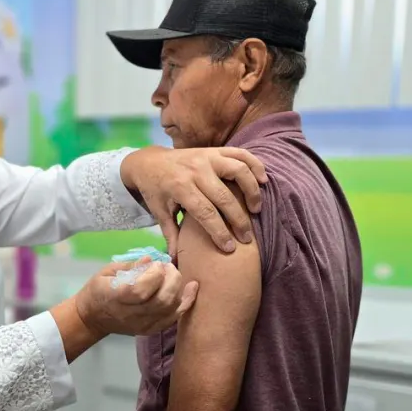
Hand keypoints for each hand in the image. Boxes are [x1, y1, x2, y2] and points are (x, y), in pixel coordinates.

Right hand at [74, 259, 198, 336]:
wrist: (93, 318)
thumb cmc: (98, 290)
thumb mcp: (107, 272)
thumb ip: (130, 266)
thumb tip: (150, 259)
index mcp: (116, 298)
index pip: (141, 290)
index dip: (154, 275)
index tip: (156, 263)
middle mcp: (131, 315)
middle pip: (161, 300)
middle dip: (171, 279)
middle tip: (168, 267)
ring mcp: (143, 325)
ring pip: (171, 309)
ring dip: (178, 288)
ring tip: (173, 275)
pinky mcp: (152, 329)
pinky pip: (174, 317)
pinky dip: (186, 302)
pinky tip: (192, 287)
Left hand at [121, 145, 266, 255]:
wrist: (148, 162)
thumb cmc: (156, 191)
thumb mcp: (160, 213)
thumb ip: (170, 235)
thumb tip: (176, 260)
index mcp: (180, 187)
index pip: (205, 212)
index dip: (219, 231)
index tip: (230, 247)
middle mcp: (196, 170)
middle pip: (225, 197)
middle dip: (239, 220)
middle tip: (247, 237)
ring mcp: (207, 156)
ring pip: (238, 171)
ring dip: (251, 191)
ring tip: (256, 209)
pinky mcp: (215, 150)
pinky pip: (240, 154)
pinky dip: (255, 164)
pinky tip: (263, 180)